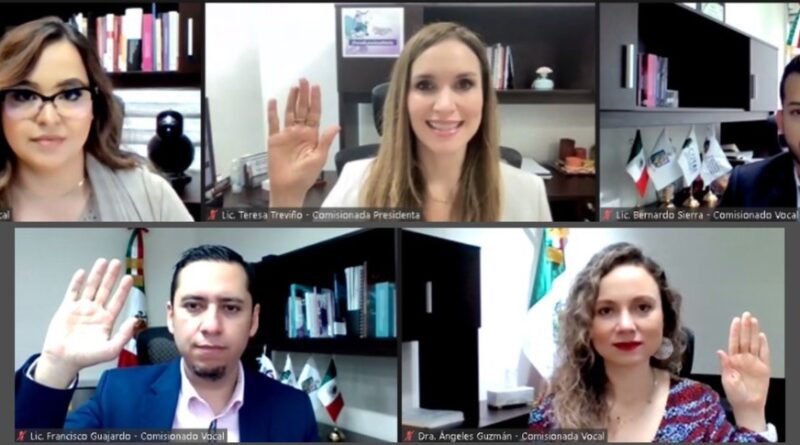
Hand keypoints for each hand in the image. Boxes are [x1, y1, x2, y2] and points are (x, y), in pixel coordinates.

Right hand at [35, 258, 137, 388]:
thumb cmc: (86, 358)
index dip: (123, 289)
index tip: (129, 278)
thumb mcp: (110, 349)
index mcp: (106, 320)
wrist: (62, 361)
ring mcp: (81, 309)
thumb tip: (135, 320)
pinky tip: (82, 273)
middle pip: (105, 290)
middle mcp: (95, 312)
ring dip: (96, 275)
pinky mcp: (67, 309)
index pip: (118, 301)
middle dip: (111, 276)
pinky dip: (77, 282)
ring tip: (102, 261)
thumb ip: (124, 336)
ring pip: (91, 287)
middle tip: (117, 263)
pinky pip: (72, 292)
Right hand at [267, 78, 339, 206]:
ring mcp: (286, 135)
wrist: (288, 187)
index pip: (314, 114)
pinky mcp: (274, 140)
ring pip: (289, 113)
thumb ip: (326, 140)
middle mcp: (299, 132)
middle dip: (304, 95)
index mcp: (311, 136)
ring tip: (294, 87)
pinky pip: (273, 123)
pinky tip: (273, 102)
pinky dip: (272, 112)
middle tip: (304, 80)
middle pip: (302, 109)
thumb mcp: (319, 158)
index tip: (316, 87)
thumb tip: (336, 126)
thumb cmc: (305, 176)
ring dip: (291, 100)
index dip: (315, 100)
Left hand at [716, 311, 769, 430]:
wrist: (747, 405)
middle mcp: (743, 359)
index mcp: (732, 360)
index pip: (734, 342)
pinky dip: (764, 345)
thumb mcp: (726, 379)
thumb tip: (720, 351)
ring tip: (753, 321)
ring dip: (754, 332)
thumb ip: (725, 364)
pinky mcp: (764, 368)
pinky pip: (764, 354)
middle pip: (745, 339)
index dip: (735, 331)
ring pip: (754, 343)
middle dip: (745, 327)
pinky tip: (761, 336)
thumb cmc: (734, 393)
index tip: (735, 320)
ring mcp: (754, 362)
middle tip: (746, 314)